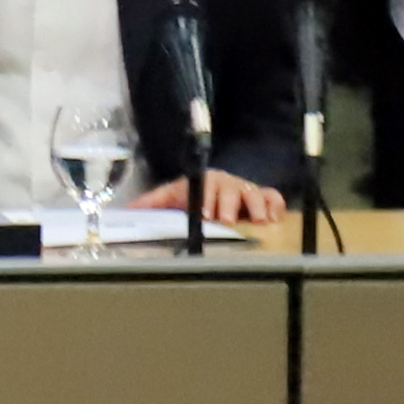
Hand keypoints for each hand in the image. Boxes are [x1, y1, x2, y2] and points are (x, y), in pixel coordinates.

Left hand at [132, 172, 289, 228]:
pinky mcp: (264, 198)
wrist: (220, 190)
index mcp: (206, 182)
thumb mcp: (173, 196)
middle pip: (231, 190)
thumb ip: (153, 203)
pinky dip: (275, 205)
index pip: (206, 187)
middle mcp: (227, 184)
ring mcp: (247, 191)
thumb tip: (128, 209)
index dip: (206, 199)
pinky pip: (274, 197)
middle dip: (229, 204)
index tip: (205, 213)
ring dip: (256, 206)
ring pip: (254, 193)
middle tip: (227, 220)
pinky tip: (274, 218)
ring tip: (259, 221)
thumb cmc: (195, 196)